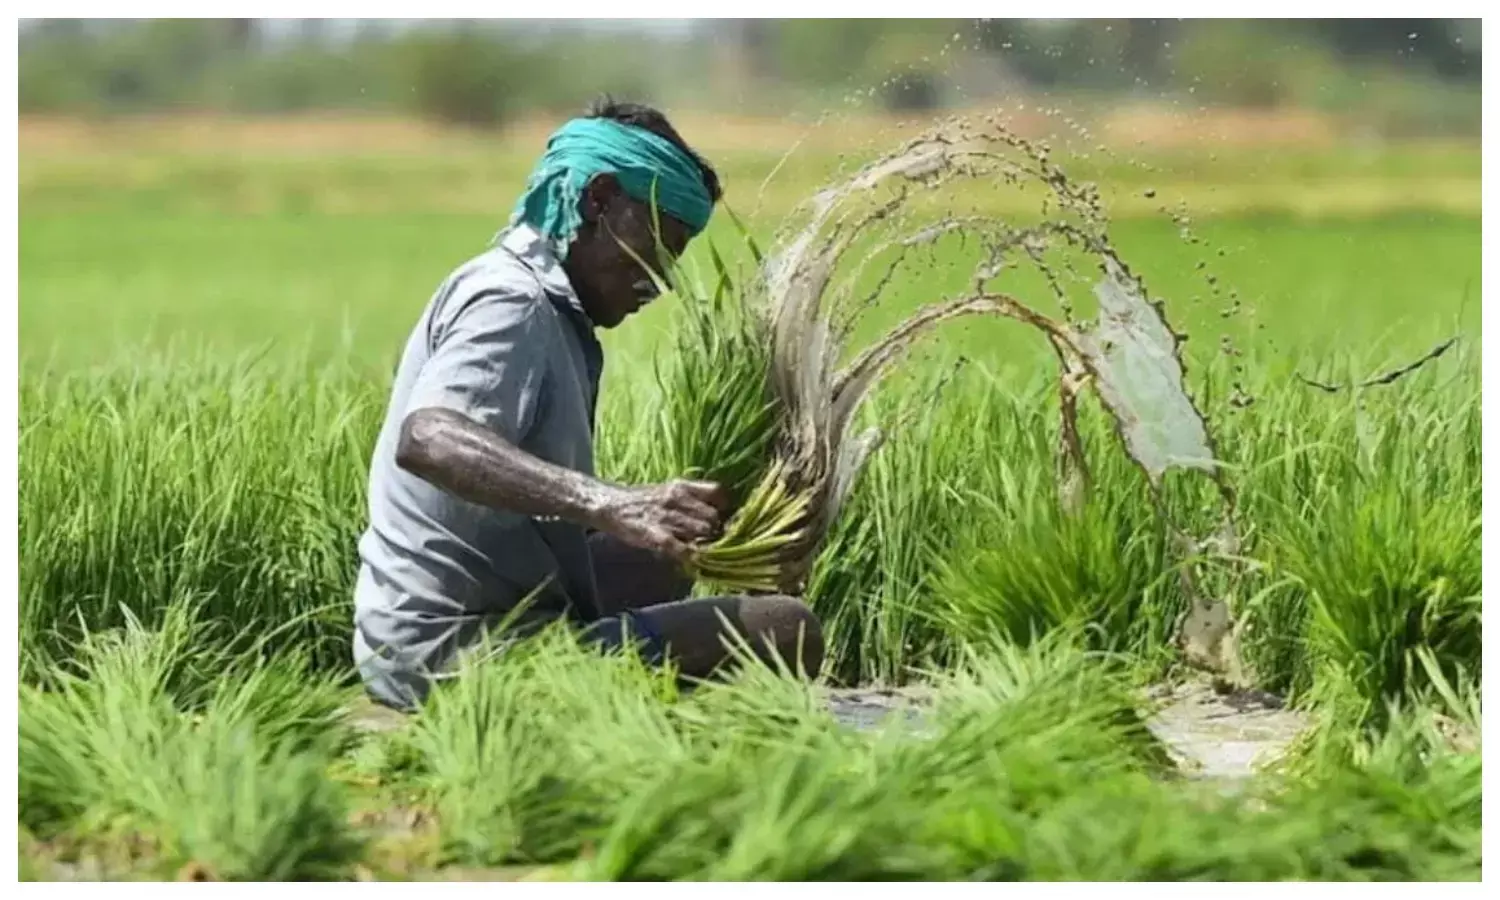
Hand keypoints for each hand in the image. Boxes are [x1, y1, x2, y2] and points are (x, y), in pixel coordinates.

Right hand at [592, 479, 729, 561]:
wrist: (611, 505)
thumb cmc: (642, 501)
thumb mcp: (669, 491)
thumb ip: (692, 499)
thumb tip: (717, 513)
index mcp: (682, 486)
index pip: (718, 492)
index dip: (724, 507)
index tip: (724, 517)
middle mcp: (678, 498)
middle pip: (714, 517)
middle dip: (717, 530)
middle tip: (712, 540)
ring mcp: (668, 517)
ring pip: (704, 532)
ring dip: (707, 544)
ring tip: (703, 550)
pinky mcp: (657, 535)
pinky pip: (684, 549)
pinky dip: (693, 556)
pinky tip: (695, 560)